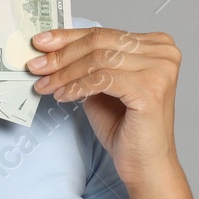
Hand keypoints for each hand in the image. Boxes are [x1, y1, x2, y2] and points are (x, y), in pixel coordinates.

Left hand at [27, 26, 181, 190]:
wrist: (146, 165)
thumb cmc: (126, 128)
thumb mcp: (102, 86)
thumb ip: (88, 63)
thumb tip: (51, 47)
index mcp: (157, 45)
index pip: (104, 33)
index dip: (68, 37)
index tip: (40, 42)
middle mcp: (164, 52)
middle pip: (100, 42)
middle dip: (62, 54)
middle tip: (35, 65)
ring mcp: (160, 70)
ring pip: (98, 59)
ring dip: (65, 73)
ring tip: (45, 85)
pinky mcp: (150, 89)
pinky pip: (102, 79)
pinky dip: (77, 87)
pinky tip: (62, 96)